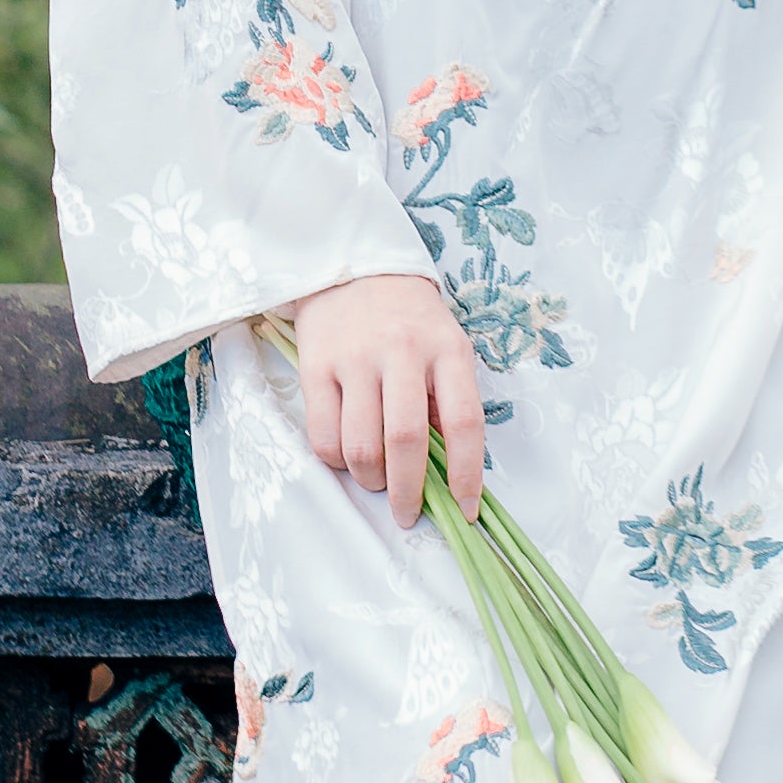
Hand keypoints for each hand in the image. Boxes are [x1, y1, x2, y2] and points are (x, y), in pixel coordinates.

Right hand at [289, 270, 486, 528]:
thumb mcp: (446, 348)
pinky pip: (322, 436)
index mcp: (447, 349)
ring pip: (360, 446)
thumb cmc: (410, 321)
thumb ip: (449, 402)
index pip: (464, 421)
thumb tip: (448, 471)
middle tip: (407, 514)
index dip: (467, 473)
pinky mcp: (315, 366)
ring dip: (370, 478)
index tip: (465, 509)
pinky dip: (337, 461)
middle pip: (406, 440)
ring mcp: (354, 358)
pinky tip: (347, 456)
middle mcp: (402, 351)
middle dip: (408, 492)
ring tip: (377, 477)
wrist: (355, 268)